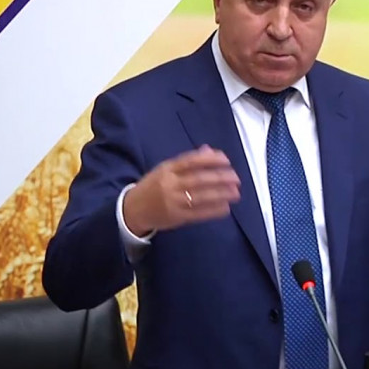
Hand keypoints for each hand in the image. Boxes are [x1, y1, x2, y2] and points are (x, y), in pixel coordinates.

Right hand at [123, 145, 240, 235]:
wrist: (132, 210)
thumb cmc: (153, 187)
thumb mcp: (165, 169)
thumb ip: (187, 161)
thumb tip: (209, 151)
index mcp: (167, 169)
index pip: (191, 161)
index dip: (210, 160)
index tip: (226, 160)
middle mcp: (170, 184)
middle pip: (199, 179)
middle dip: (220, 178)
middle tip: (236, 178)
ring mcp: (173, 202)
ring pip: (201, 197)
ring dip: (221, 194)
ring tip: (235, 193)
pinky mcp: (176, 217)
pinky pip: (198, 213)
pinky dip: (213, 210)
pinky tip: (226, 207)